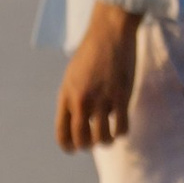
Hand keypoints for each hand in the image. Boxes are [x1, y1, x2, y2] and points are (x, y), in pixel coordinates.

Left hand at [56, 1, 140, 152]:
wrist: (109, 33)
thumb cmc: (91, 53)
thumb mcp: (72, 76)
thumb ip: (72, 99)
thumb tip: (78, 124)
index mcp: (66, 95)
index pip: (62, 133)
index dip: (68, 146)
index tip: (73, 149)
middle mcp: (81, 100)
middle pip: (82, 140)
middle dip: (88, 145)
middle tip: (93, 141)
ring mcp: (101, 100)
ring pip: (103, 139)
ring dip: (106, 141)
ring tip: (108, 135)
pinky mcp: (121, 98)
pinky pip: (121, 129)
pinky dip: (121, 132)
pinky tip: (120, 125)